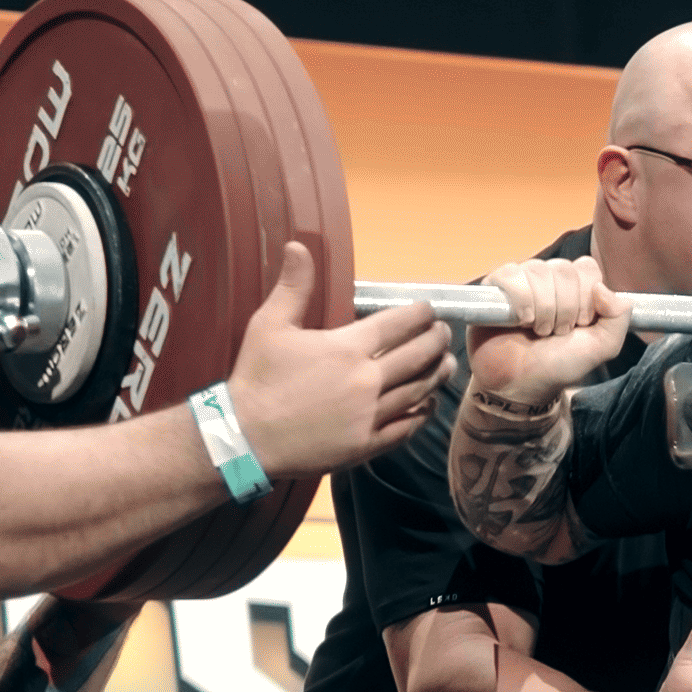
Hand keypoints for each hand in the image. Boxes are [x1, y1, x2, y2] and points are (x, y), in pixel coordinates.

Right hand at [227, 244, 451, 479]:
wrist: (244, 438)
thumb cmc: (255, 378)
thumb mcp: (269, 324)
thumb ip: (293, 286)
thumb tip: (299, 245)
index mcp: (347, 348)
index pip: (399, 324)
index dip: (420, 314)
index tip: (429, 309)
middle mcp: (366, 380)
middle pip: (418, 356)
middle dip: (436, 341)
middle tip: (443, 333)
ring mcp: (369, 415)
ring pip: (418, 391)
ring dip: (437, 375)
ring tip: (447, 364)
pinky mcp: (365, 445)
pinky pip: (405, 428)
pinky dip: (421, 415)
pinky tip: (428, 405)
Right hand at [465, 256, 635, 405]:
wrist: (522, 385)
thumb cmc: (559, 365)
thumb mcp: (602, 347)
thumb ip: (619, 318)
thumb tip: (602, 288)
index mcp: (576, 286)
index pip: (587, 268)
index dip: (586, 299)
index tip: (579, 326)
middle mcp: (550, 278)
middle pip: (564, 269)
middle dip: (565, 309)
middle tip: (556, 333)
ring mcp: (522, 280)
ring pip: (539, 271)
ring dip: (543, 310)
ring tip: (538, 331)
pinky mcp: (495, 286)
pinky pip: (511, 274)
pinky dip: (520, 300)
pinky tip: (520, 321)